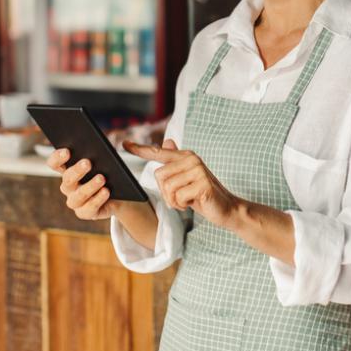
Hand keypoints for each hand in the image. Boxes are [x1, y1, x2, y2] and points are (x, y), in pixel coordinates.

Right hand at [46, 148, 119, 220]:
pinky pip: (88, 209)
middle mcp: (69, 186)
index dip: (57, 158)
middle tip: (88, 162)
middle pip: (66, 180)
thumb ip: (109, 152)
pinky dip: (98, 200)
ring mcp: (76, 201)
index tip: (67, 151)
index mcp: (69, 170)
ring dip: (89, 186)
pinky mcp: (85, 213)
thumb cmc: (111, 172)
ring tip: (102, 178)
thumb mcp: (109, 160)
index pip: (55, 164)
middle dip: (77, 171)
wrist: (122, 194)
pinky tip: (106, 191)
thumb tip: (124, 143)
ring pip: (77, 196)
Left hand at [123, 139, 241, 229]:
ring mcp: (198, 171)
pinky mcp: (202, 184)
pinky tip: (193, 203)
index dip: (140, 149)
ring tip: (187, 200)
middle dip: (166, 192)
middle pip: (159, 175)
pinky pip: (178, 197)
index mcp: (186, 156)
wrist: (226, 208)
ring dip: (174, 200)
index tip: (124, 144)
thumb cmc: (203, 194)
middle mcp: (191, 159)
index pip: (158, 151)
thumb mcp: (186, 178)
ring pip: (167, 188)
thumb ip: (175, 163)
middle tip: (181, 197)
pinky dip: (182, 205)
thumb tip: (168, 141)